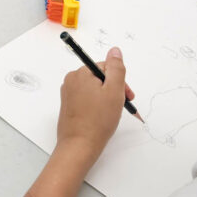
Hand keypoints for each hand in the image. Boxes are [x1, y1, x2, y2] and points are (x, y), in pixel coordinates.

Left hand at [56, 47, 134, 165]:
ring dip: (107, 98)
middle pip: (100, 78)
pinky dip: (97, 105)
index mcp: (80, 73)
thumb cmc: (98, 121)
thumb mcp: (114, 91)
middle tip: (122, 105)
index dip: (120, 82)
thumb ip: (116, 68)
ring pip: (95, 89)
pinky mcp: (69, 106)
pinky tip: (102, 116)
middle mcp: (71, 81)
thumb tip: (115, 50)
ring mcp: (69, 94)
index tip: (127, 96)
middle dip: (114, 90)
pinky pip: (87, 99)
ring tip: (112, 113)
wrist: (80, 146)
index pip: (106, 68)